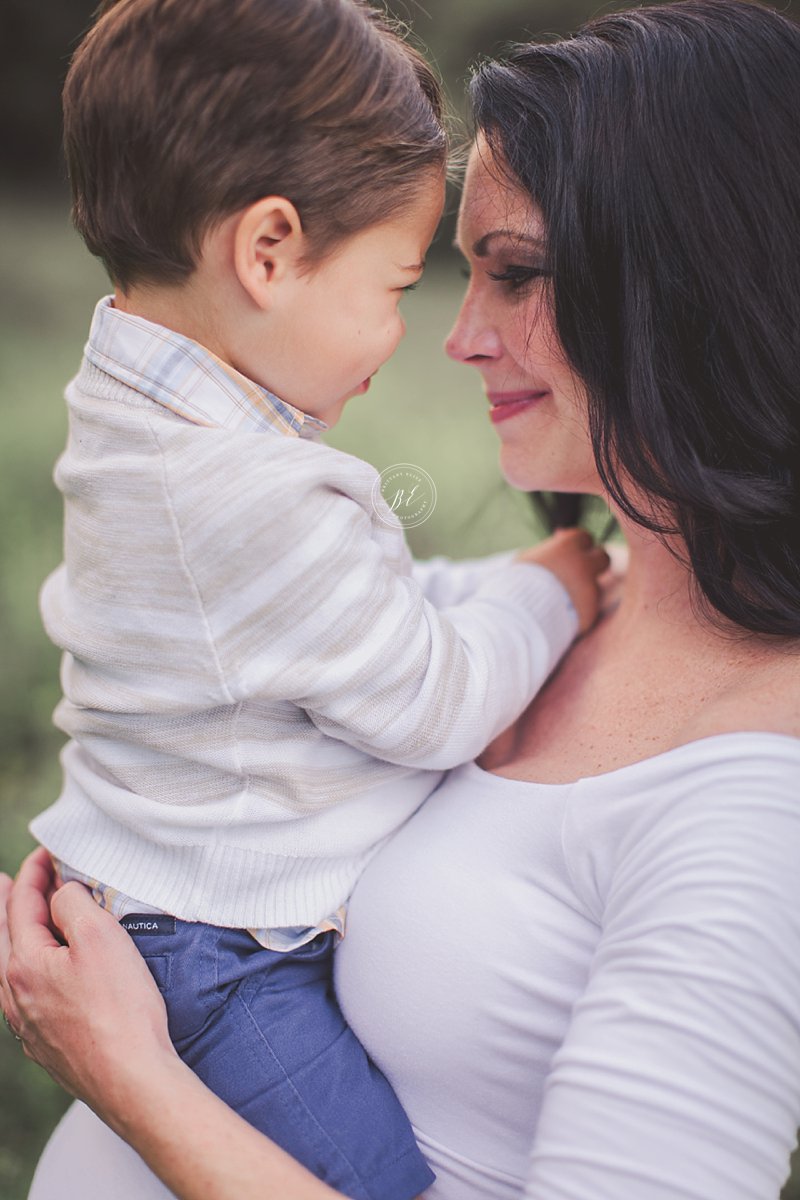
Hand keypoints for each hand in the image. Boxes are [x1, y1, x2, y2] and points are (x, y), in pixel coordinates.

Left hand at [0, 848, 176, 1130]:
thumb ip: (74, 904)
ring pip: (10, 972)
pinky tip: (38, 979)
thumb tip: (62, 894)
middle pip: (3, 939)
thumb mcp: (100, 937)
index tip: (45, 853)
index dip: (34, 874)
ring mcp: (29, 1025)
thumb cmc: (119, 1010)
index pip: (22, 907)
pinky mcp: (47, 1046)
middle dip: (7, 906)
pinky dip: (26, 972)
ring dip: (13, 940)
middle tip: (6, 883)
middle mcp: (17, 996)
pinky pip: (24, 998)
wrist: (131, 1079)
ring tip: (17, 925)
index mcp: (24, 965)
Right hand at [516, 528, 609, 633]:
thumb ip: (550, 546)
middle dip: (594, 563)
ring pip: (595, 587)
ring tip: (559, 600)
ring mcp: (589, 590)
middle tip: (581, 572)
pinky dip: (578, 612)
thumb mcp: (529, 558)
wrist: (516, 615)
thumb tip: (561, 533)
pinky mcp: (590, 612)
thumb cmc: (516, 584)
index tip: (570, 554)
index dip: (578, 546)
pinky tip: (561, 615)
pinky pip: (588, 609)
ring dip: (583, 591)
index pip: (585, 538)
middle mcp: (583, 566)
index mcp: (567, 547)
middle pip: (603, 557)